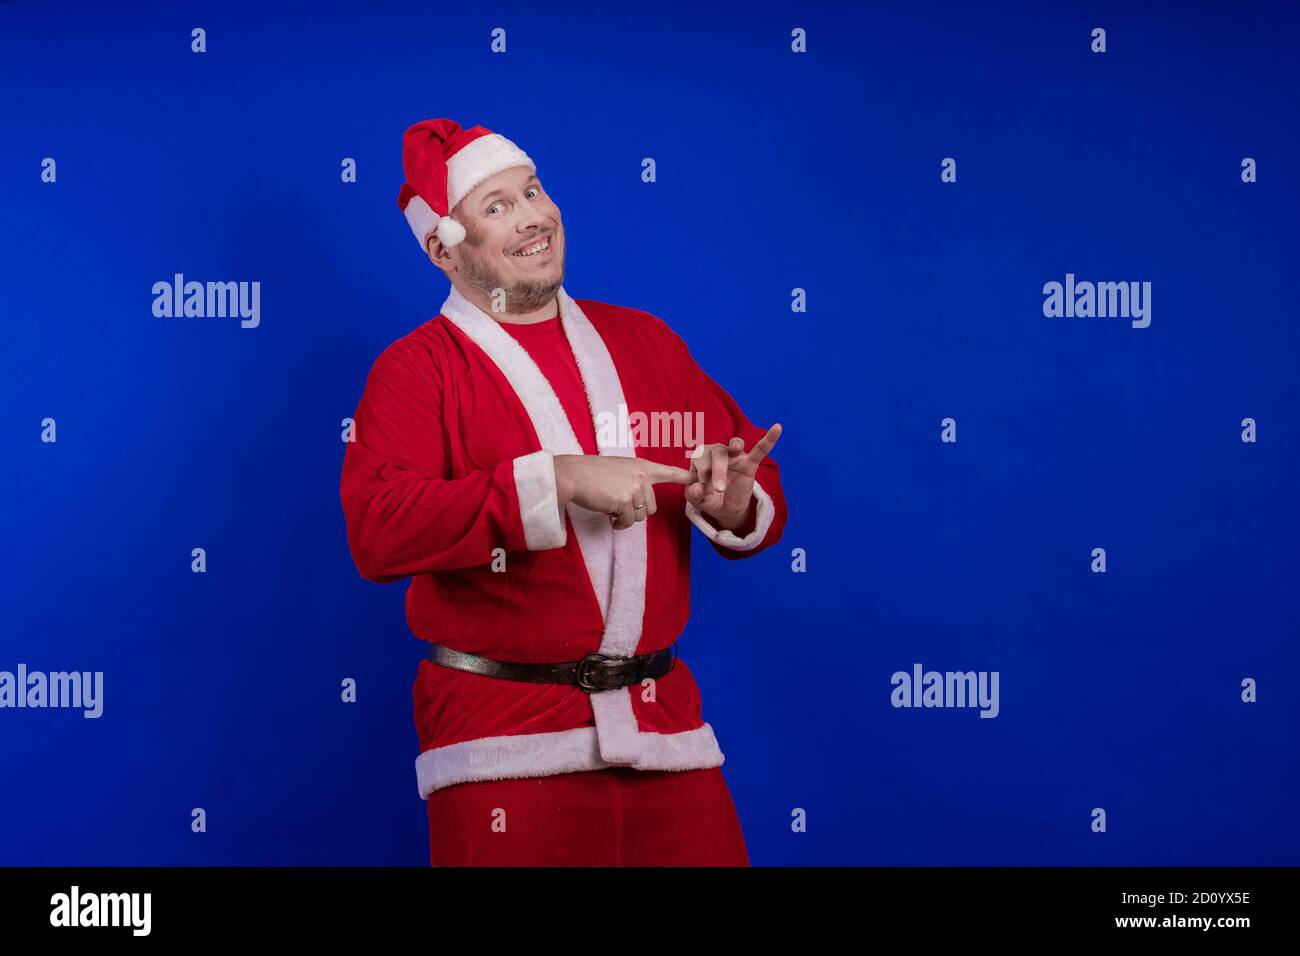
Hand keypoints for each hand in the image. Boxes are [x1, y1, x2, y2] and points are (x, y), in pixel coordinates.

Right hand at [553, 455, 693, 529]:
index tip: (697, 480)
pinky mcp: (625, 501)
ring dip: (626, 517)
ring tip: (611, 506)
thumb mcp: (619, 470)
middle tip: (618, 505)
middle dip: (636, 511)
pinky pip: (628, 522)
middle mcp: (642, 476)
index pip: (668, 472)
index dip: (684, 478)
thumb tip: (640, 505)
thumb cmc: (591, 474)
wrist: (573, 475)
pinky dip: (619, 524)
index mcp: (642, 466)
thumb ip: (634, 481)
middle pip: (652, 507)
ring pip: (641, 516)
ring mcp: (635, 488)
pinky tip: (609, 516)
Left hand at [685, 424, 781, 528]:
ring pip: (733, 449)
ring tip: (736, 447)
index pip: (699, 460)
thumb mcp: (698, 501)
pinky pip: (760, 450)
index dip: (700, 474)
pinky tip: (777, 428)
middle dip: (718, 471)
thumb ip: (693, 495)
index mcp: (700, 458)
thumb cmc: (708, 498)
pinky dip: (769, 439)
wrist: (726, 508)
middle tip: (720, 489)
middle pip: (717, 454)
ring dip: (735, 447)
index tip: (702, 491)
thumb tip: (696, 487)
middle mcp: (715, 452)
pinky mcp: (749, 463)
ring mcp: (733, 456)